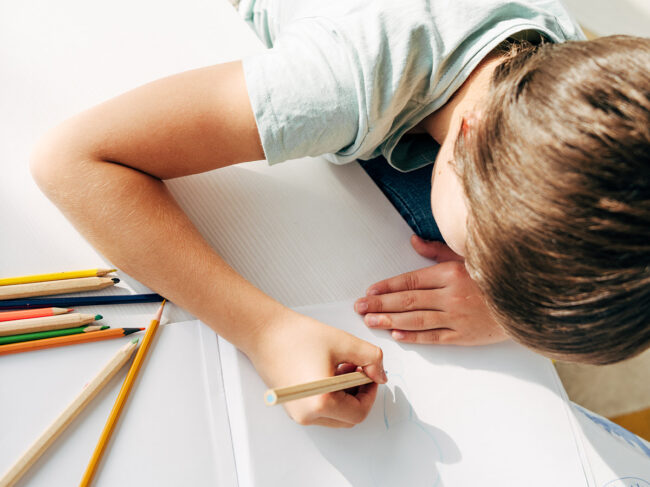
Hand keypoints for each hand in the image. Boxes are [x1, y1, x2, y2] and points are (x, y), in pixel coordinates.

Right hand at [248, 308, 386, 427]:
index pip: (360, 411)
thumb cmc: (295, 336)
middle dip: (360, 394)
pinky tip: (330, 371)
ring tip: (343, 366)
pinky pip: (321, 409)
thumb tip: (381, 375)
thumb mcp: (343, 342)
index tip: (371, 375)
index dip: (371, 392)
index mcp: (321, 402)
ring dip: (347, 394)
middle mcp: (307, 414)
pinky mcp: (292, 406)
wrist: (263, 332)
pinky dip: (332, 395)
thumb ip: (371, 359)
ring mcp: (297, 413)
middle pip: (348, 417)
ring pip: (336, 414)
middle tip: (359, 369)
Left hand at [354, 235, 506, 345]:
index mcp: (451, 273)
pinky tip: (396, 335)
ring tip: (371, 321)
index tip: (369, 291)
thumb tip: (413, 240)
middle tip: (360, 308)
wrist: (527, 301)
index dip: (387, 286)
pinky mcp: (464, 336)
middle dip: (380, 304)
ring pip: (416, 320)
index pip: (410, 280)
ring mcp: (457, 317)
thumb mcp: (468, 257)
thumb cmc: (495, 276)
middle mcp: (451, 295)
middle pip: (407, 301)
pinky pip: (434, 337)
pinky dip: (414, 337)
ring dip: (390, 320)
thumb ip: (438, 250)